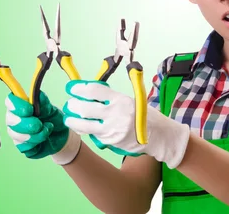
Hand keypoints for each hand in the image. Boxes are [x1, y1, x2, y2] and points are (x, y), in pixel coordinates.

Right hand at [5, 91, 80, 164]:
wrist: (61, 136)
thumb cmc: (53, 118)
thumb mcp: (52, 109)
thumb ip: (44, 103)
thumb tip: (39, 95)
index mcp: (20, 105)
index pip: (9, 102)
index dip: (16, 105)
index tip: (29, 109)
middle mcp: (14, 119)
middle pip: (10, 120)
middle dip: (25, 123)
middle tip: (39, 124)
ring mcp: (16, 134)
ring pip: (17, 135)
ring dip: (34, 134)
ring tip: (47, 129)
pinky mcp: (21, 146)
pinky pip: (24, 147)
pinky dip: (36, 143)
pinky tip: (44, 139)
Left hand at [63, 80, 189, 168]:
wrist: (159, 136)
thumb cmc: (145, 116)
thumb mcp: (131, 101)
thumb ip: (112, 99)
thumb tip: (90, 94)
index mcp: (121, 99)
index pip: (95, 91)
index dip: (80, 88)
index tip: (73, 88)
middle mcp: (115, 114)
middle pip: (85, 107)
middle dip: (73, 105)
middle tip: (70, 103)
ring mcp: (112, 129)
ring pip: (84, 124)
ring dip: (73, 120)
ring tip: (69, 117)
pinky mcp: (111, 141)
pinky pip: (92, 134)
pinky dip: (83, 129)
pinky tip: (80, 126)